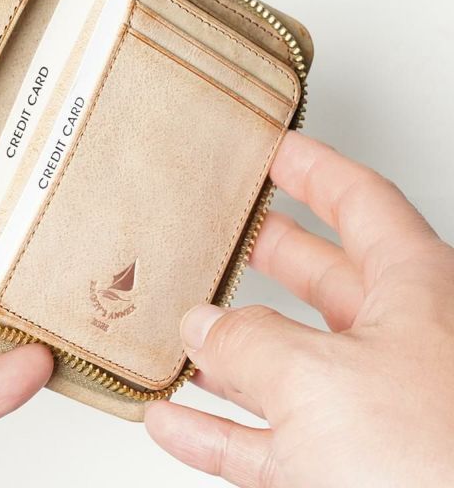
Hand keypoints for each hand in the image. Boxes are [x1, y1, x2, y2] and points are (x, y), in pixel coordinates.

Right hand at [146, 130, 453, 486]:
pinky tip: (173, 418)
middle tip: (227, 225)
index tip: (275, 146)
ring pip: (288, 363)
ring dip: (227, 351)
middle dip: (268, 252)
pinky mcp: (346, 472)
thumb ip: (248, 342)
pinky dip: (216, 430)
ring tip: (183, 327)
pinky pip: (267, 439)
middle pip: (322, 278)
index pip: (361, 201)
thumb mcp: (319, 379)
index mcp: (416, 292)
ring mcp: (374, 411)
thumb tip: (205, 328)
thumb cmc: (434, 464)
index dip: (313, 167)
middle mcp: (401, 346)